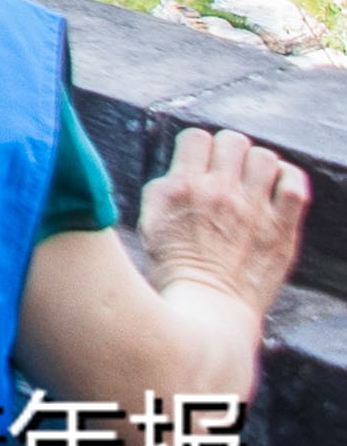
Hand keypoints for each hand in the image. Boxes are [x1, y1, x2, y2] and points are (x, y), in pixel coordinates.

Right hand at [136, 128, 313, 319]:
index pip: (196, 137)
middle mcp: (219, 192)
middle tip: (226, 172)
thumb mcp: (150, 221)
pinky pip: (295, 184)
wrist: (208, 309)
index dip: (197, 148)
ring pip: (265, 156)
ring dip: (257, 165)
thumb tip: (181, 167)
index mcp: (182, 188)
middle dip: (227, 152)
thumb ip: (166, 188)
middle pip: (232, 140)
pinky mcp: (282, 229)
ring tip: (252, 182)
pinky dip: (288, 180)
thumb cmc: (176, 270)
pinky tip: (277, 190)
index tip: (198, 165)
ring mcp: (254, 210)